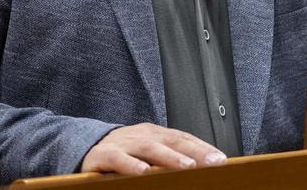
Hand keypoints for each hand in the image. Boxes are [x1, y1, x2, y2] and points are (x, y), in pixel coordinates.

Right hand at [80, 123, 226, 174]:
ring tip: (187, 167)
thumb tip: (198, 169)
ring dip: (169, 158)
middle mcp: (141, 135)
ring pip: (149, 148)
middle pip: (172, 140)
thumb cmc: (123, 155)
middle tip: (214, 162)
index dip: (203, 147)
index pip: (184, 138)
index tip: (222, 159)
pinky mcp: (103, 155)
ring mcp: (123, 143)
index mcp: (155, 134)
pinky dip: (131, 165)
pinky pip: (118, 159)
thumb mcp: (148, 153)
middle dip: (195, 151)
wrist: (85, 149)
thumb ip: (169, 159)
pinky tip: (143, 172)